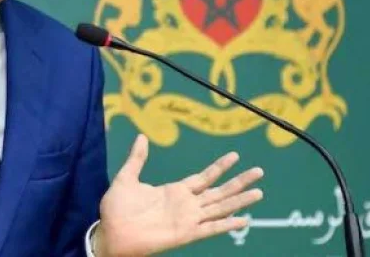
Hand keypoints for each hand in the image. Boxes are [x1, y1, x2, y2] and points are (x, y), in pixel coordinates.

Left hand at [95, 135, 262, 256]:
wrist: (110, 232)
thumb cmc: (116, 209)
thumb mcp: (127, 177)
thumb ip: (137, 158)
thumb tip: (141, 136)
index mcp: (174, 191)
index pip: (204, 177)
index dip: (220, 167)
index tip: (236, 155)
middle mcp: (186, 205)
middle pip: (219, 191)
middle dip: (239, 181)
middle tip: (259, 171)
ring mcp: (187, 219)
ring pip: (220, 207)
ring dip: (239, 200)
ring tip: (259, 192)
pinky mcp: (185, 234)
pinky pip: (210, 229)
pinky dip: (226, 225)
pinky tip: (243, 220)